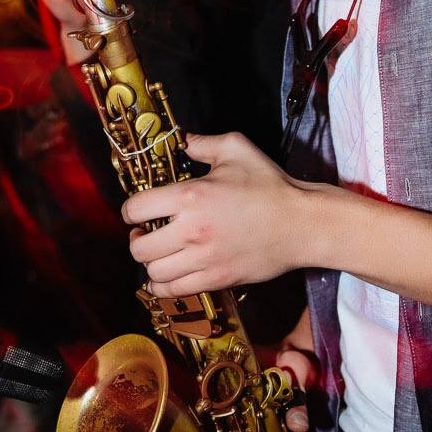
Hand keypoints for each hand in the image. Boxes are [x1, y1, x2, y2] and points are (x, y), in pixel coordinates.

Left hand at [122, 131, 310, 297]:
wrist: (300, 224)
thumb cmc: (270, 186)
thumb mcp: (237, 149)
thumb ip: (203, 143)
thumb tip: (183, 140)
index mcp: (191, 196)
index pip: (136, 209)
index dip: (131, 210)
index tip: (138, 211)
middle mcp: (192, 230)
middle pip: (139, 247)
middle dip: (137, 239)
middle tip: (146, 233)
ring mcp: (203, 259)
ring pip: (154, 272)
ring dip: (151, 262)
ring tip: (159, 252)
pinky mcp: (216, 279)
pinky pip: (174, 291)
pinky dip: (164, 285)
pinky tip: (169, 274)